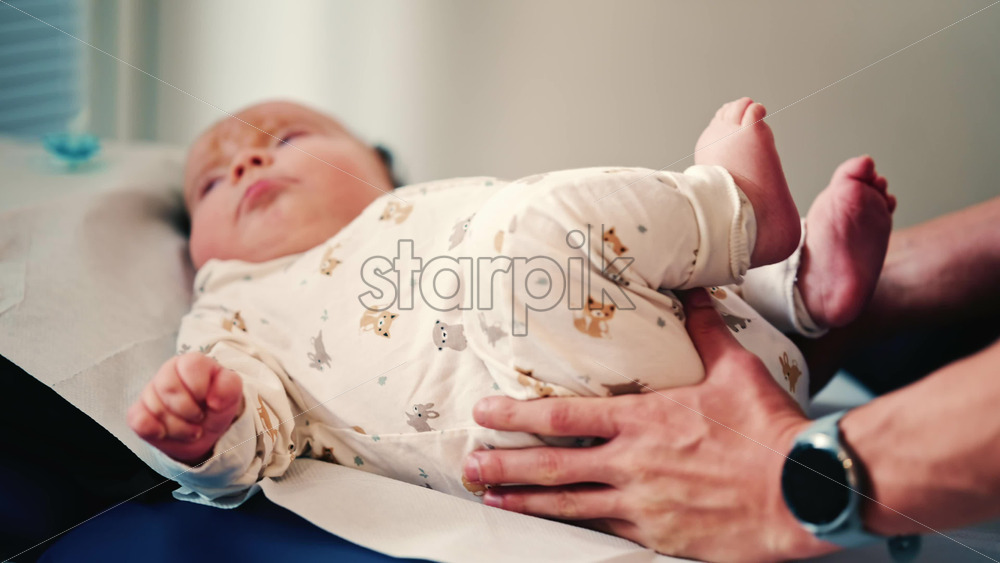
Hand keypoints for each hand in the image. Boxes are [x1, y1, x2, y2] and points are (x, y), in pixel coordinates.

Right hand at [128, 352, 243, 465]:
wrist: (203, 431)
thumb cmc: (216, 406)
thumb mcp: (231, 395)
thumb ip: (229, 387)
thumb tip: (213, 400)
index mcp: (191, 363)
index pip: (190, 365)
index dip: (200, 388)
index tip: (209, 402)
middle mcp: (168, 372)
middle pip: (168, 387)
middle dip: (188, 410)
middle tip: (199, 418)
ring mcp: (150, 391)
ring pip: (155, 407)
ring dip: (178, 427)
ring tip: (191, 429)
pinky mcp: (138, 412)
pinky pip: (138, 420)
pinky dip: (154, 431)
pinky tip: (166, 433)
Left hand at [464, 289, 834, 561]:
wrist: (805, 487)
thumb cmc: (769, 427)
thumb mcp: (734, 367)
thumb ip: (704, 328)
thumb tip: (695, 287)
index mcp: (642, 420)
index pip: (563, 416)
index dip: (517, 415)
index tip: (485, 414)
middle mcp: (632, 464)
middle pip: (553, 466)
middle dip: (506, 464)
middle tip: (470, 463)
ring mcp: (643, 505)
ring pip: (571, 506)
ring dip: (528, 501)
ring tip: (495, 497)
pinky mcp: (662, 537)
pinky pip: (609, 534)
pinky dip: (579, 531)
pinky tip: (560, 532)